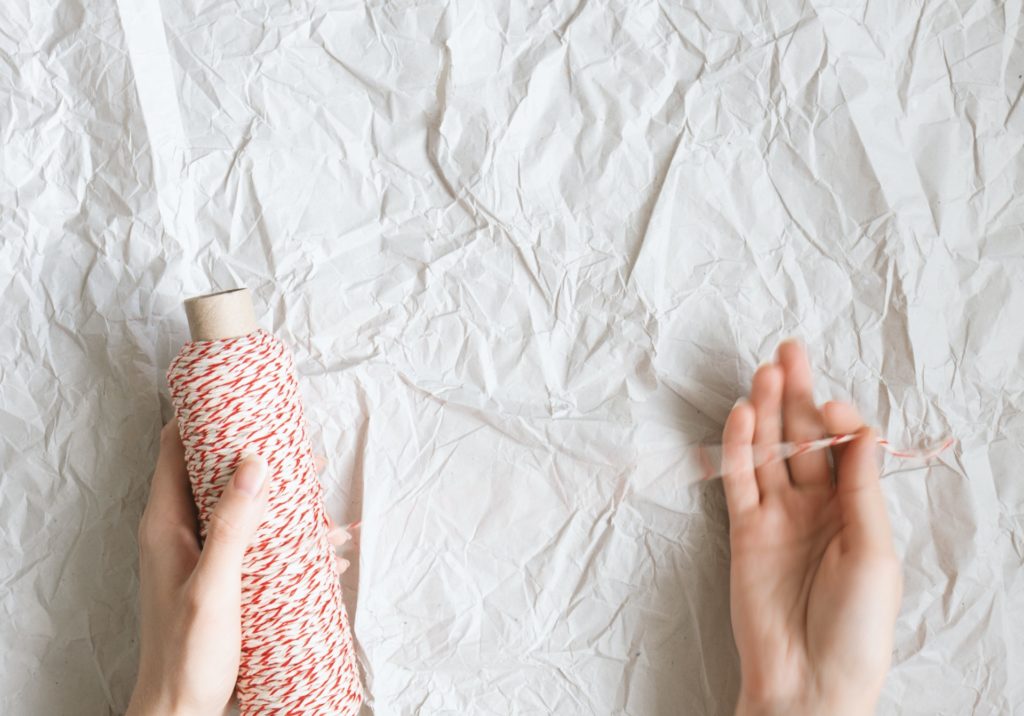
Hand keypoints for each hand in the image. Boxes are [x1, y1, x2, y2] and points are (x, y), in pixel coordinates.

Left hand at [128, 420, 353, 714]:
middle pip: (217, 472)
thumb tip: (254, 461)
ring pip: (243, 506)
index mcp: (165, 524)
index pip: (176, 448)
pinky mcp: (221, 576)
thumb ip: (232, 524)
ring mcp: (200, 554)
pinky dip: (290, 539)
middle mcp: (179, 531)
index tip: (244, 402)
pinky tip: (324, 554)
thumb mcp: (214, 586)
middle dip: (265, 460)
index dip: (206, 418)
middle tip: (307, 458)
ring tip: (326, 510)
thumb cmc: (186, 655)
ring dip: (286, 503)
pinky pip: (256, 540)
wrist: (180, 711)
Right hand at [721, 340, 901, 715]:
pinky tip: (740, 415)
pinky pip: (738, 480)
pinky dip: (737, 448)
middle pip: (804, 439)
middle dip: (799, 394)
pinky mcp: (743, 530)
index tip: (833, 408)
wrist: (808, 680)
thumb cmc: (855, 628)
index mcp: (857, 513)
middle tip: (791, 350)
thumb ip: (860, 490)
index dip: (838, 422)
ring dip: (766, 411)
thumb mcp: (875, 554)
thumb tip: (858, 432)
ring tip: (766, 369)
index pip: (845, 449)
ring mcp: (777, 517)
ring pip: (769, 451)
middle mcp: (816, 508)